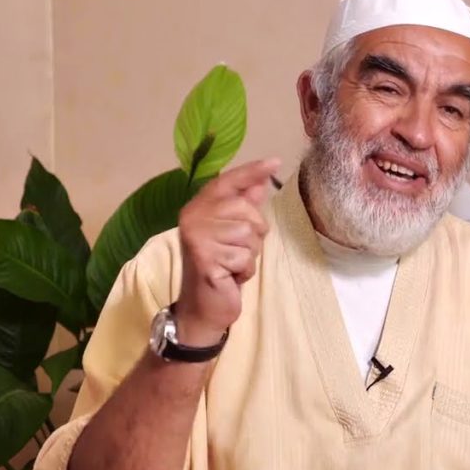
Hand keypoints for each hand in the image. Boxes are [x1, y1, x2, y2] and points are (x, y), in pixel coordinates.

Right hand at [176, 159, 279, 344]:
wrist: (203, 307)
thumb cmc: (221, 268)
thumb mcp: (235, 235)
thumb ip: (244, 208)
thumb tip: (260, 183)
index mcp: (199, 207)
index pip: (228, 182)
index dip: (251, 171)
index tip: (275, 161)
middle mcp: (193, 217)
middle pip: (246, 209)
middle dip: (254, 233)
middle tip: (237, 251)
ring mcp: (197, 237)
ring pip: (248, 234)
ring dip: (249, 254)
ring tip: (232, 264)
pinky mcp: (205, 258)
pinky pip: (244, 256)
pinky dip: (245, 269)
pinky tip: (230, 276)